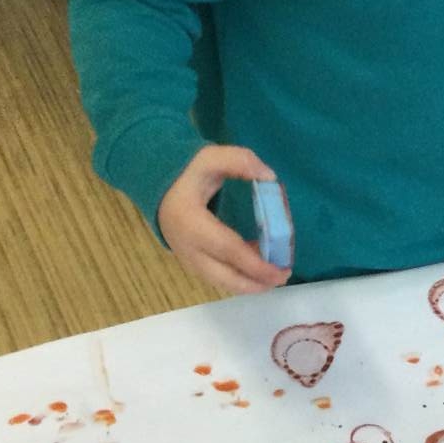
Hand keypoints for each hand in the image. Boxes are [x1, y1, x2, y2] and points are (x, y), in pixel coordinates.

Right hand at [158, 146, 289, 295]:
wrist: (160, 188)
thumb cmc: (187, 175)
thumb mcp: (210, 158)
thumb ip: (239, 161)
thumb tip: (269, 177)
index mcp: (190, 222)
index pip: (227, 249)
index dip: (256, 264)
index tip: (281, 269)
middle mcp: (187, 247)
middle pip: (225, 277)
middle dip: (257, 283)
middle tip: (284, 276)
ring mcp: (188, 259)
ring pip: (222, 282)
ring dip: (251, 284)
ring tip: (276, 275)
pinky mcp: (192, 264)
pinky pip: (219, 278)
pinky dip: (240, 278)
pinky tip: (259, 268)